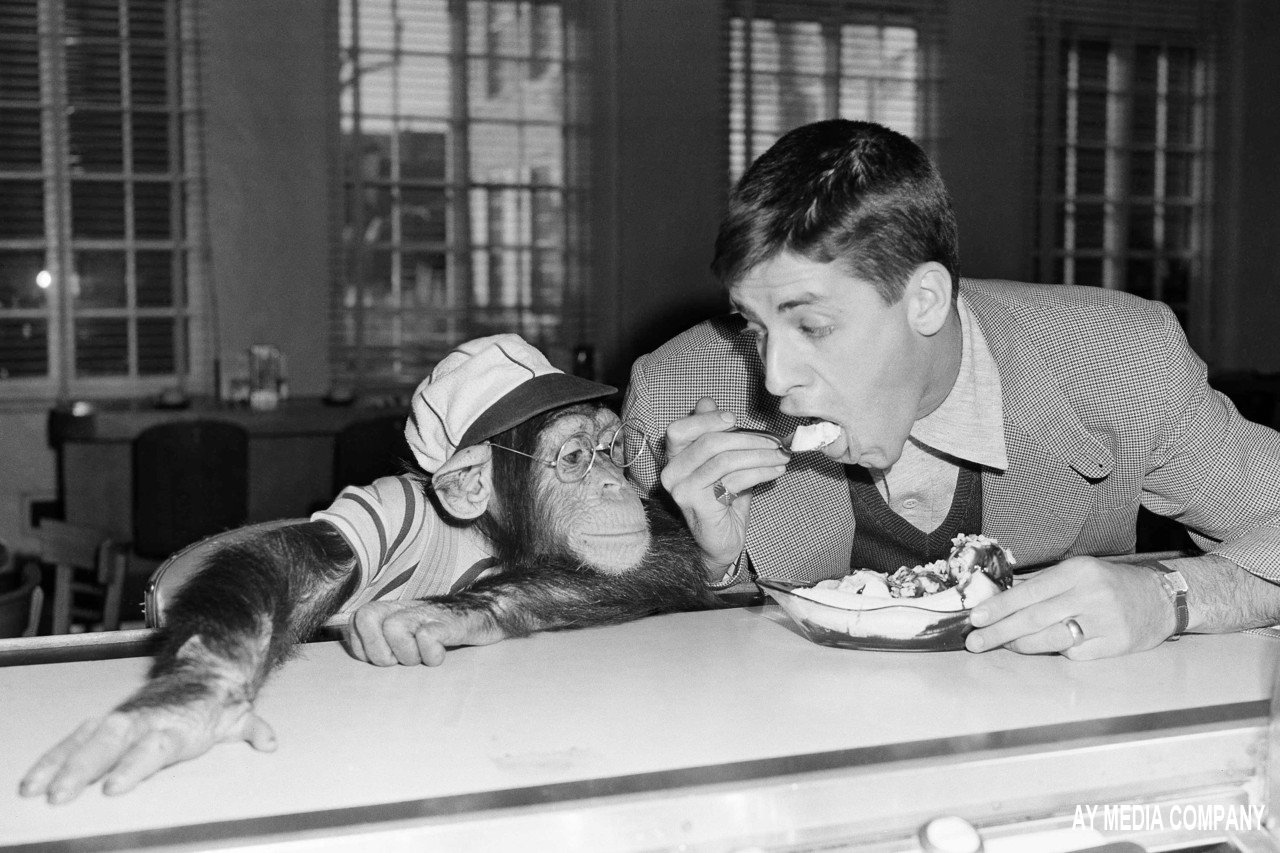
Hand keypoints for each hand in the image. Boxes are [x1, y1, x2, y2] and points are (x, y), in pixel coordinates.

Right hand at [19, 678, 274, 803]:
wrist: (208, 668)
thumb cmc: (220, 702)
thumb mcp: (242, 716)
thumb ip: (254, 730)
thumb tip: (269, 742)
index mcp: (179, 723)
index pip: (156, 745)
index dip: (136, 764)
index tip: (115, 786)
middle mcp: (147, 719)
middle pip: (113, 742)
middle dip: (86, 768)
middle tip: (62, 795)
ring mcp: (125, 719)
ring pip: (89, 738)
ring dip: (62, 764)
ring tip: (38, 791)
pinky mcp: (109, 721)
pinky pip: (78, 738)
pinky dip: (55, 757)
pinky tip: (34, 780)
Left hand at [346, 600, 504, 665]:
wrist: (486, 613)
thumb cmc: (442, 630)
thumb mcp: (408, 633)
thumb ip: (380, 638)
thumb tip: (357, 650)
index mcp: (390, 610)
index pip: (353, 622)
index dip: (364, 647)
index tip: (387, 655)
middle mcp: (404, 608)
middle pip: (365, 618)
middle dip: (379, 651)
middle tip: (402, 659)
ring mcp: (426, 614)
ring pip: (393, 629)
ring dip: (408, 654)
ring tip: (425, 655)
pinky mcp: (449, 623)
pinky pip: (426, 638)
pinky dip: (432, 654)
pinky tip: (442, 652)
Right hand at [659, 397, 791, 572]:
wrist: (720, 542)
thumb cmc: (721, 500)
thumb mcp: (719, 462)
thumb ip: (713, 434)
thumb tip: (707, 401)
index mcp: (674, 458)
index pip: (679, 430)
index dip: (705, 420)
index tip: (733, 418)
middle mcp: (672, 473)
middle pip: (709, 443)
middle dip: (747, 439)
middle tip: (774, 442)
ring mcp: (683, 491)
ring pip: (724, 460)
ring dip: (759, 455)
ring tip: (781, 457)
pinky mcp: (699, 506)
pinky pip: (734, 480)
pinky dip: (760, 472)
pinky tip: (776, 471)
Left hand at [965, 557, 1175, 659]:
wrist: (1161, 598)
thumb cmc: (1110, 584)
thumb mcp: (1078, 572)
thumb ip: (1042, 584)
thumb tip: (999, 599)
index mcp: (1077, 572)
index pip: (1029, 591)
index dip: (999, 607)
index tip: (975, 618)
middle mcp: (1091, 594)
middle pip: (1034, 618)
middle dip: (999, 632)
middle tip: (974, 641)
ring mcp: (1105, 622)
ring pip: (1050, 639)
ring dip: (1020, 645)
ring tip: (1001, 645)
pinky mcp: (1115, 644)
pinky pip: (1073, 653)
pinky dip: (1055, 652)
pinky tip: (1044, 648)